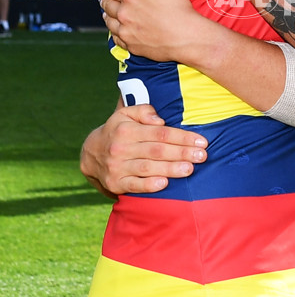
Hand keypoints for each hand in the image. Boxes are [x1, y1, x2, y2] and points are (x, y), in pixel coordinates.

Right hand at [80, 103, 207, 196]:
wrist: (90, 154)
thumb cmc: (117, 131)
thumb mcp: (125, 114)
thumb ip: (143, 110)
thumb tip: (160, 119)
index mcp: (127, 129)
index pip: (160, 133)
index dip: (182, 137)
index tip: (201, 141)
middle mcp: (121, 148)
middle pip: (157, 150)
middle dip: (182, 153)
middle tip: (202, 156)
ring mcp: (117, 167)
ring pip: (148, 168)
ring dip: (170, 169)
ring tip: (190, 169)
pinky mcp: (115, 183)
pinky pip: (134, 185)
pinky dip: (149, 185)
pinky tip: (164, 184)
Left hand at [101, 0, 197, 61]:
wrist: (185, 36)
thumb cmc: (176, 8)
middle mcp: (123, 13)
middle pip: (106, 5)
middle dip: (105, 0)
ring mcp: (126, 31)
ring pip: (109, 22)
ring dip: (107, 16)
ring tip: (108, 14)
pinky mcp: (131, 45)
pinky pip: (116, 38)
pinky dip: (114, 33)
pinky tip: (117, 30)